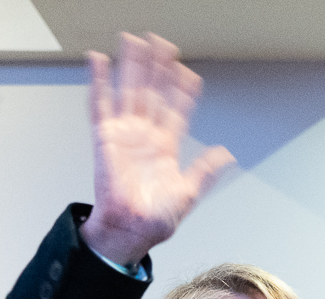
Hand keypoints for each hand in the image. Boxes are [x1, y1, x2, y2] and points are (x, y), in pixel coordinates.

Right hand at [81, 33, 234, 268]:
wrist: (130, 231)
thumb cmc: (155, 220)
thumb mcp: (188, 193)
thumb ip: (205, 171)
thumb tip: (226, 154)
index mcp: (166, 147)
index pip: (176, 109)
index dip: (181, 90)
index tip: (188, 72)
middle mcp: (145, 136)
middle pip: (152, 92)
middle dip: (157, 67)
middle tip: (162, 43)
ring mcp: (125, 134)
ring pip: (129, 90)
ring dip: (132, 66)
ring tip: (135, 41)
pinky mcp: (105, 138)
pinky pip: (100, 104)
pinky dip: (99, 82)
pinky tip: (100, 61)